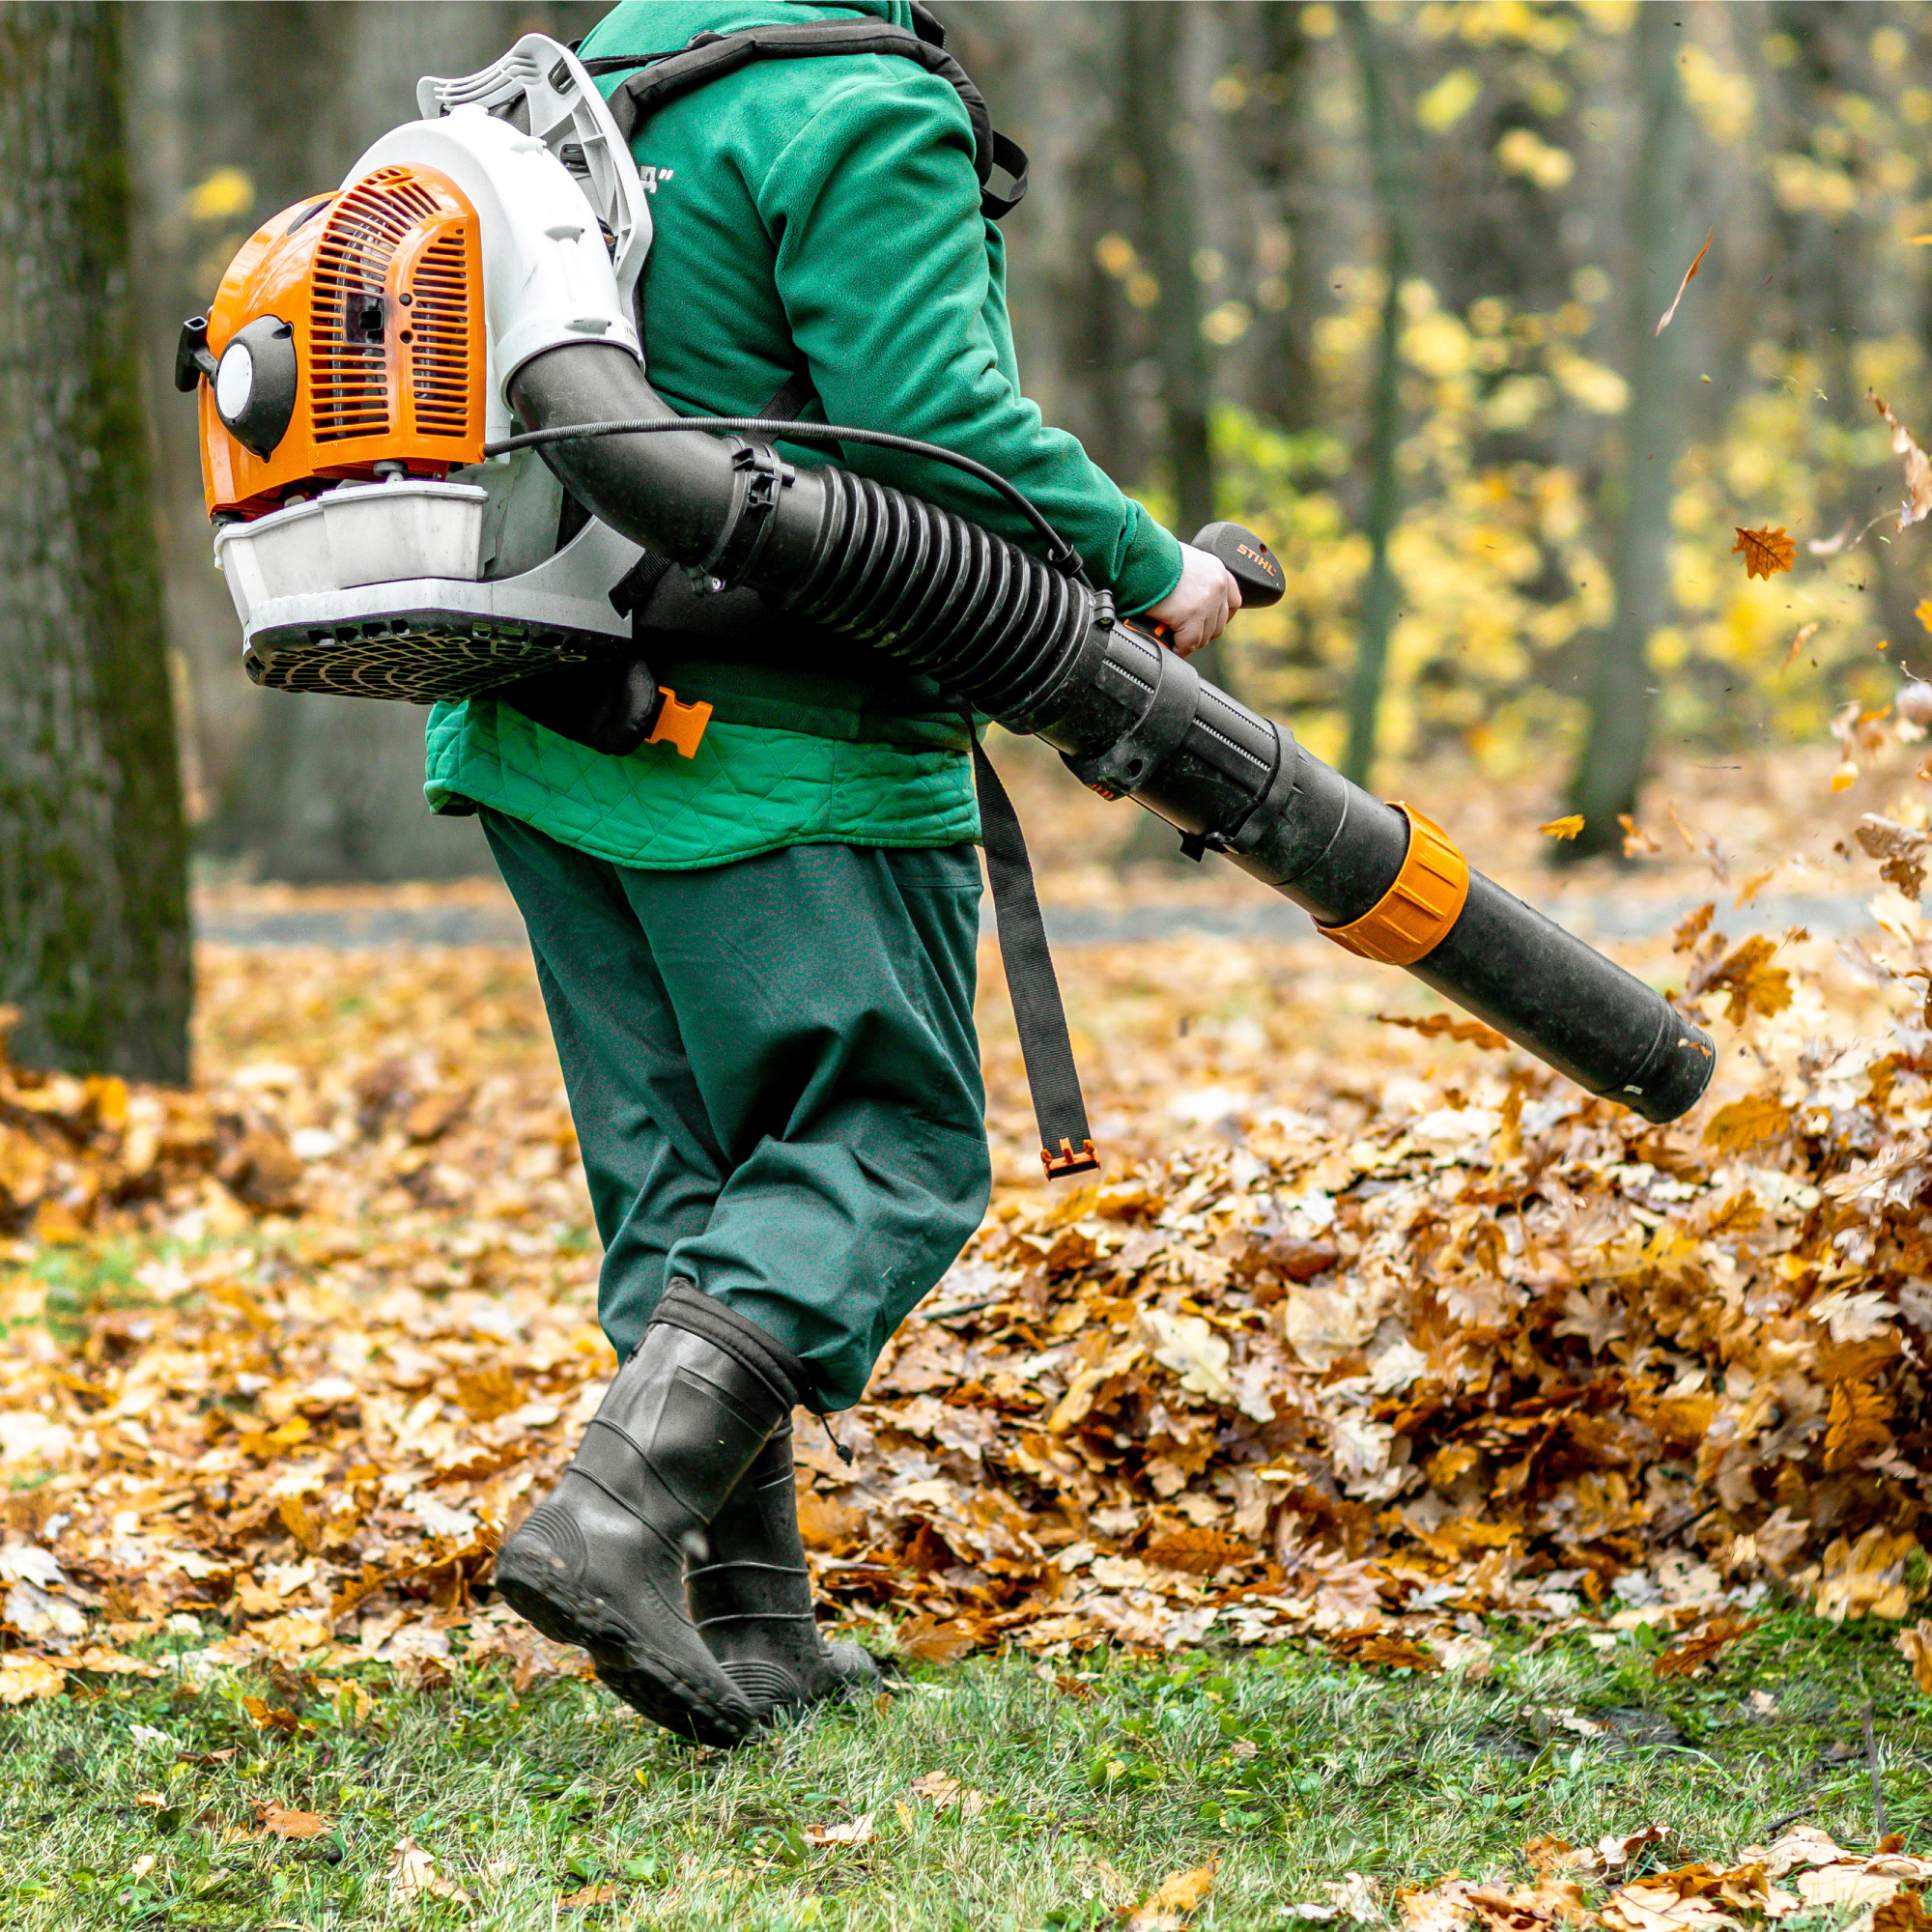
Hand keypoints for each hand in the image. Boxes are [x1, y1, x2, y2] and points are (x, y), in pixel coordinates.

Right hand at [1139, 542, 1241, 656]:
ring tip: (1174, 641)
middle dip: (1202, 633)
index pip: (1233, 601)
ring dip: (1189, 642)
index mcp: (1217, 570)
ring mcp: (1207, 602)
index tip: (1208, 624)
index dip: (1221, 617)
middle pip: (1218, 623)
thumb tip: (1184, 599)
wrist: (1141, 554)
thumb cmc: (1153, 556)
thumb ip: (1191, 579)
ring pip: (1204, 636)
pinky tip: (1169, 646)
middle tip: (1184, 636)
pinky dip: (1179, 648)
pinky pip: (1188, 643)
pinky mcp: (1192, 615)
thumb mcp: (1183, 562)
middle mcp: (1218, 585)